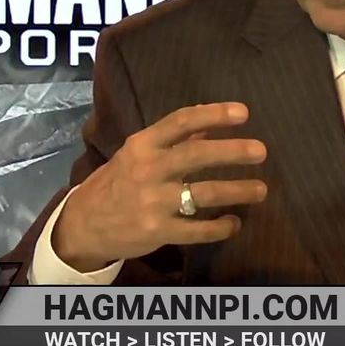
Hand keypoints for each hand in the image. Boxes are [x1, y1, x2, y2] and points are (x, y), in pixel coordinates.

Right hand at [53, 102, 267, 271]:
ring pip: (203, 194)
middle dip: (232, 152)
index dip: (214, 115)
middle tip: (261, 151)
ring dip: (237, 191)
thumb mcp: (137, 153)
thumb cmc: (116, 182)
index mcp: (143, 145)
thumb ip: (172, 137)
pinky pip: (197, 230)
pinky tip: (234, 223)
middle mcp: (148, 170)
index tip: (243, 113)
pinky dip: (220, 228)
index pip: (181, 122)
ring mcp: (153, 202)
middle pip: (197, 155)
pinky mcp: (157, 232)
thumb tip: (206, 115)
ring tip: (261, 190)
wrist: (83, 224)